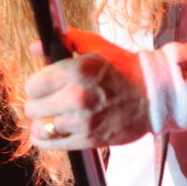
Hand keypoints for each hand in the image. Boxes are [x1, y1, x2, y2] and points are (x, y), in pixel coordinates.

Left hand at [25, 29, 149, 148]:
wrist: (154, 95)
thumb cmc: (124, 68)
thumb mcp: (96, 46)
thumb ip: (65, 41)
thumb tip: (35, 46)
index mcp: (75, 70)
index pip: (33, 85)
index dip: (36, 86)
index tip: (43, 88)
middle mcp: (76, 96)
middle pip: (33, 108)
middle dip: (38, 104)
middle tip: (47, 103)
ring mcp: (82, 120)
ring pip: (42, 128)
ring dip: (42, 124)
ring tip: (48, 119)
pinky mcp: (89, 139)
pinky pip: (53, 144)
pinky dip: (45, 140)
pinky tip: (46, 134)